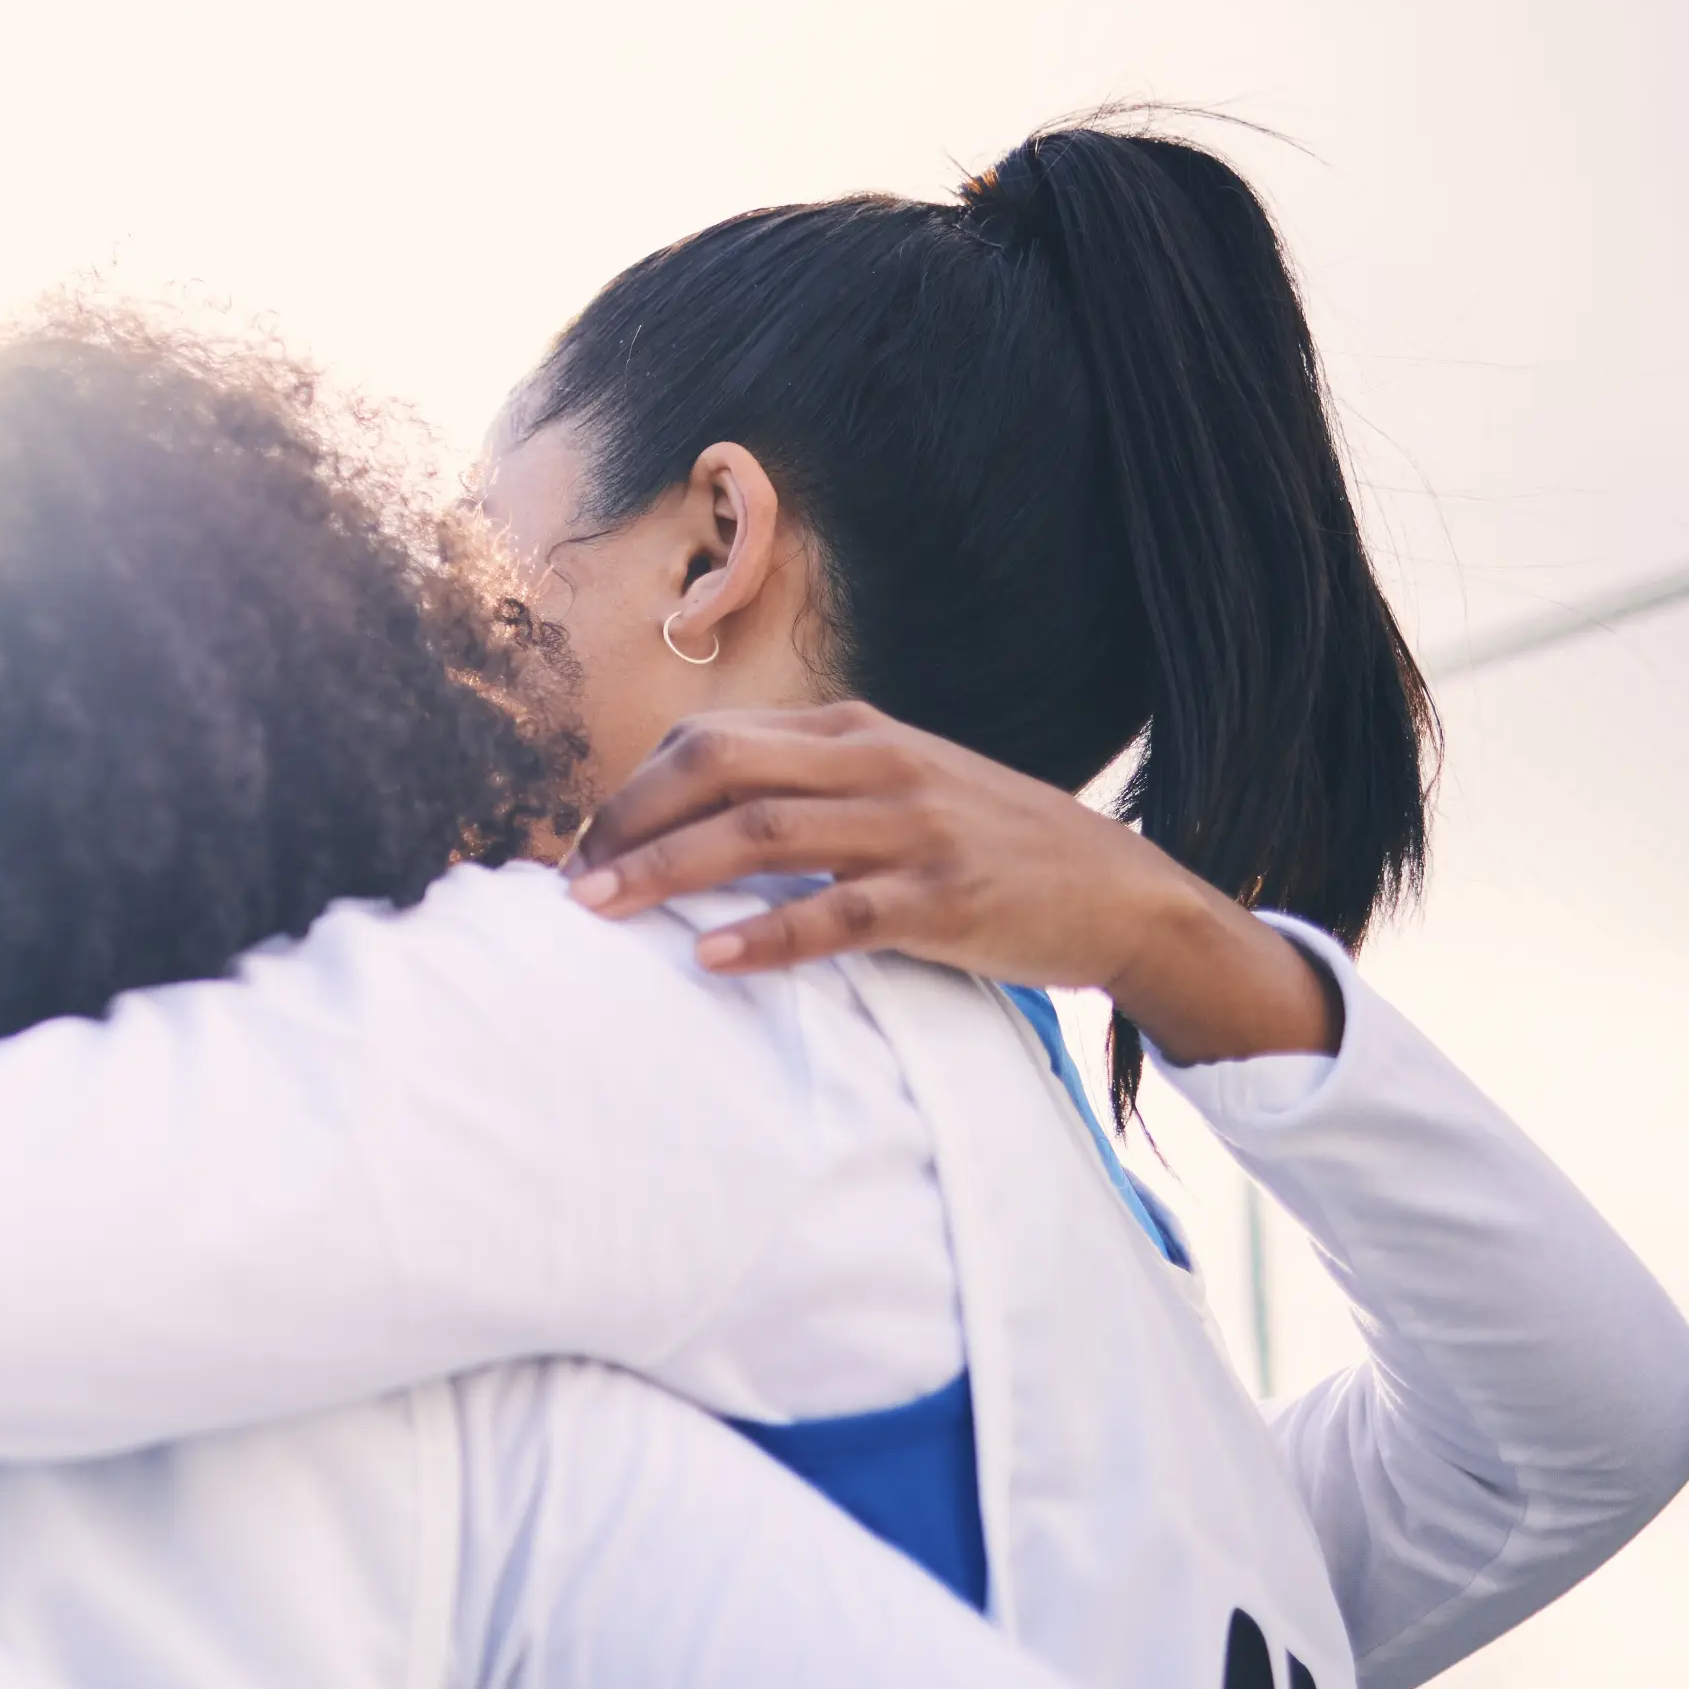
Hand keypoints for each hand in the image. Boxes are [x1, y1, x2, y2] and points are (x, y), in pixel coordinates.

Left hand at [563, 702, 1340, 1063]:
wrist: (1120, 891)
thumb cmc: (986, 848)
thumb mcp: (895, 790)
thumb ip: (808, 792)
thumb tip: (692, 826)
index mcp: (853, 732)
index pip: (710, 740)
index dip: (631, 792)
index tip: (581, 847)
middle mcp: (875, 762)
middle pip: (715, 769)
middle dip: (627, 821)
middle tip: (568, 882)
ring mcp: (911, 826)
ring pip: (760, 834)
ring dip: (666, 871)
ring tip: (598, 909)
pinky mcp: (944, 895)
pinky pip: (837, 912)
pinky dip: (766, 933)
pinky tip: (708, 957)